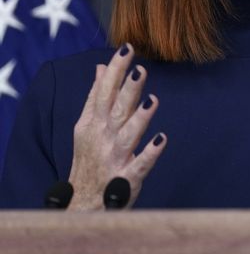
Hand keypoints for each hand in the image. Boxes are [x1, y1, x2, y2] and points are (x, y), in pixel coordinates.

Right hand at [67, 43, 166, 209]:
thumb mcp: (87, 126)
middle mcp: (102, 139)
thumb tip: (103, 67)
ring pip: (127, 136)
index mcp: (93, 124)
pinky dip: (149, 154)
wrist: (83, 204)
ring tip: (152, 100)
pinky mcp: (126, 179)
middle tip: (139, 68)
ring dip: (139, 119)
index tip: (127, 48)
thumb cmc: (90, 160)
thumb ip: (96, 97)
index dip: (116, 70)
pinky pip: (139, 166)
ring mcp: (113, 160)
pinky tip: (162, 140)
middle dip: (127, 90)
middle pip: (116, 111)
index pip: (103, 92)